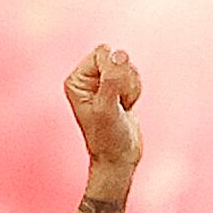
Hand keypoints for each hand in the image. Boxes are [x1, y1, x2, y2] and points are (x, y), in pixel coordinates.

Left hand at [66, 43, 142, 181]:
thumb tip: (120, 54)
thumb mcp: (107, 108)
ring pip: (127, 66)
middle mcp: (87, 79)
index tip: (113, 96)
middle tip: (119, 103)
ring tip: (123, 106)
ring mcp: (102, 83)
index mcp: (77, 80)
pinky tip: (127, 106)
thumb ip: (112, 79)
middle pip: (116, 58)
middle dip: (124, 79)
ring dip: (131, 87)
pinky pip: (133, 76)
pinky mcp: (116, 88)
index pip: (102, 54)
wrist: (118, 158)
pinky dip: (135, 90)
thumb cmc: (108, 138)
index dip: (114, 72)